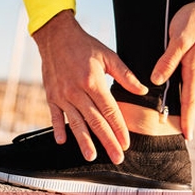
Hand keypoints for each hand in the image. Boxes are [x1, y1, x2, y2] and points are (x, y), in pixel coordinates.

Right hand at [33, 10, 147, 163]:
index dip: (119, 128)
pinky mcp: (51, 96)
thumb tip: (143, 91)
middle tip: (117, 157)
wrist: (55, 36)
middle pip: (95, 121)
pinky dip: (57, 129)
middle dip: (107, 141)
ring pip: (75, 122)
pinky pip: (55, 115)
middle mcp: (77, 91)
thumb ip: (126, 75)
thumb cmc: (84, 45)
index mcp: (93, 81)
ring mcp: (62, 95)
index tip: (126, 142)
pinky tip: (62, 142)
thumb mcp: (108, 56)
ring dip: (83, 141)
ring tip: (91, 156)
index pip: (110, 110)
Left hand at [150, 0, 194, 140]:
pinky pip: (188, 82)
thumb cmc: (194, 21)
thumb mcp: (178, 38)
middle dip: (188, 119)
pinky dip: (185, 94)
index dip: (188, 119)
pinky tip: (179, 98)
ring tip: (179, 124)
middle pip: (191, 100)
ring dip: (186, 108)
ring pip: (190, 92)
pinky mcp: (194, 61)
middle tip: (184, 136)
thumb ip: (168, 60)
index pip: (191, 100)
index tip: (187, 137)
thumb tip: (156, 80)